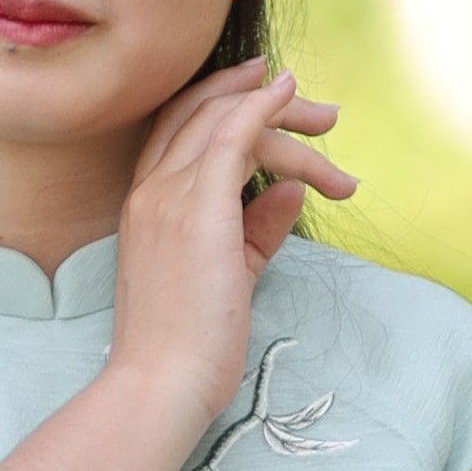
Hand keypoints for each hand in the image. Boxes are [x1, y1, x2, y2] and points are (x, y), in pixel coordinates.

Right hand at [104, 62, 355, 427]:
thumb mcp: (229, 274)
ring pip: (224, 122)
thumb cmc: (191, 344)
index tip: (264, 88)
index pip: (176, 129)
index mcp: (146, 206)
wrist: (162, 382)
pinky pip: (231, 135)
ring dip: (280, 111)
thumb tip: (290, 190)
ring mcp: (168, 197)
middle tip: (316, 109)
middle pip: (201, 114)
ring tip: (326, 119)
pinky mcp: (197, 209)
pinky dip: (262, 107)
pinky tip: (288, 95)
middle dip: (258, 97)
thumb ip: (256, 229)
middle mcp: (150, 191)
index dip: (218, 99)